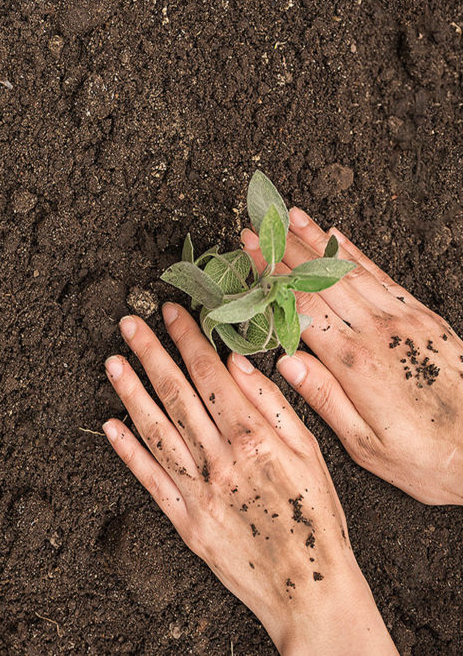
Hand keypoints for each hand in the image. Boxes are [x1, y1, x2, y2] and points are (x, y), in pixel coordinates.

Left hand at [102, 304, 395, 653]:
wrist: (310, 590)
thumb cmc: (317, 519)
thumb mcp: (311, 454)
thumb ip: (274, 406)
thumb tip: (238, 363)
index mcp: (255, 439)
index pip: (211, 375)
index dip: (188, 340)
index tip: (171, 311)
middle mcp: (221, 461)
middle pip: (177, 395)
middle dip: (151, 354)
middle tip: (128, 323)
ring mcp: (198, 492)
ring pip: (157, 431)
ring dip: (130, 393)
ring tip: (111, 361)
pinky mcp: (184, 522)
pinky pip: (149, 480)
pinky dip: (128, 451)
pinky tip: (109, 424)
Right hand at [241, 207, 462, 505]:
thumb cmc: (426, 459)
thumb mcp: (366, 446)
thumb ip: (324, 399)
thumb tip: (284, 362)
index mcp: (357, 364)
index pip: (302, 307)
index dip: (273, 275)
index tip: (250, 252)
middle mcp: (379, 333)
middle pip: (322, 281)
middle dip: (286, 250)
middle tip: (260, 226)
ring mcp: (405, 321)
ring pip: (351, 271)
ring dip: (318, 241)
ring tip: (293, 216)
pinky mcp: (425, 319)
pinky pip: (383, 277)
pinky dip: (356, 255)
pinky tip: (339, 238)